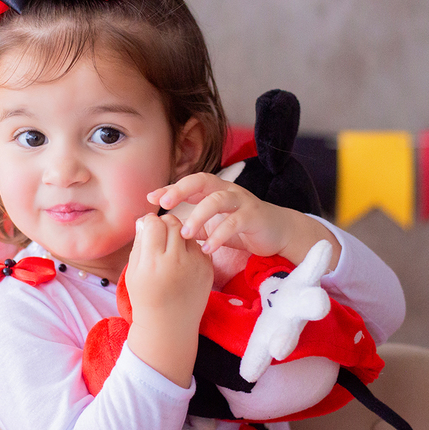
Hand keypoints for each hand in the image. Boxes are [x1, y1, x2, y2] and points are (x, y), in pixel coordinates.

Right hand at [123, 213, 212, 387]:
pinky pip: (198, 246)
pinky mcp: (208, 268)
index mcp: (153, 263)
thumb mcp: (133, 272)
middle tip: (160, 236)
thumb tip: (146, 219)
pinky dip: (190, 248)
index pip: (155, 223)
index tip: (147, 229)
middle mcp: (176, 262)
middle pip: (173, 222)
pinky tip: (182, 263)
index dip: (149, 222)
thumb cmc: (146, 298)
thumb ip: (139, 243)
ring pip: (188, 232)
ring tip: (171, 252)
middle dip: (165, 224)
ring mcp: (195, 265)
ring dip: (179, 235)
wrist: (169, 327)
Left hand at [149, 173, 342, 268]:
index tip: (150, 198)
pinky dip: (219, 235)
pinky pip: (234, 222)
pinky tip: (207, 248)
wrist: (278, 233)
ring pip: (217, 200)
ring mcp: (241, 201)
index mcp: (214, 191)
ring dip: (198, 216)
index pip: (188, 184)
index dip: (169, 188)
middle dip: (181, 190)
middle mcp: (227, 191)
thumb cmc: (242, 228)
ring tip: (185, 234)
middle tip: (164, 205)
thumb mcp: (214, 227)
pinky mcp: (254, 216)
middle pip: (202, 181)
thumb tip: (167, 231)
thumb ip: (194, 226)